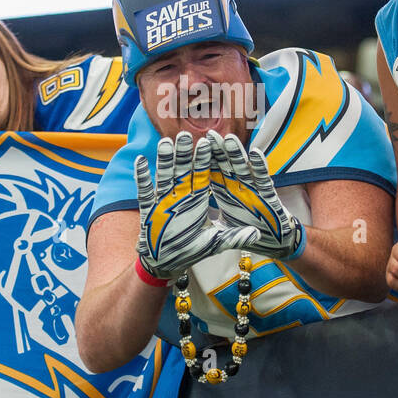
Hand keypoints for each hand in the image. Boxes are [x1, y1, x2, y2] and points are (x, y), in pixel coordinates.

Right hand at [135, 131, 259, 278]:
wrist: (167, 263)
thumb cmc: (191, 250)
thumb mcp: (216, 243)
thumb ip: (235, 237)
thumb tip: (257, 235)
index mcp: (198, 198)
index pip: (203, 173)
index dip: (205, 158)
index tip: (208, 142)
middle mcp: (181, 195)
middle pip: (183, 169)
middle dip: (184, 153)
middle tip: (186, 134)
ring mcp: (163, 201)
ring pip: (164, 175)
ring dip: (164, 160)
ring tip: (165, 143)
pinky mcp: (148, 210)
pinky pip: (144, 191)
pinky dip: (142, 176)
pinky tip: (140, 160)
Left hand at [205, 130, 304, 260]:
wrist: (274, 244)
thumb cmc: (247, 232)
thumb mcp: (223, 231)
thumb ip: (205, 215)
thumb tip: (191, 215)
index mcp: (225, 194)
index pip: (212, 173)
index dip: (205, 160)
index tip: (196, 145)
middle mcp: (238, 189)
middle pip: (226, 166)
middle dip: (218, 151)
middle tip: (209, 134)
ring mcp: (253, 191)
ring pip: (243, 169)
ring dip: (237, 154)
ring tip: (229, 139)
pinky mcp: (269, 197)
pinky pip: (263, 180)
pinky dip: (260, 167)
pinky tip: (255, 153)